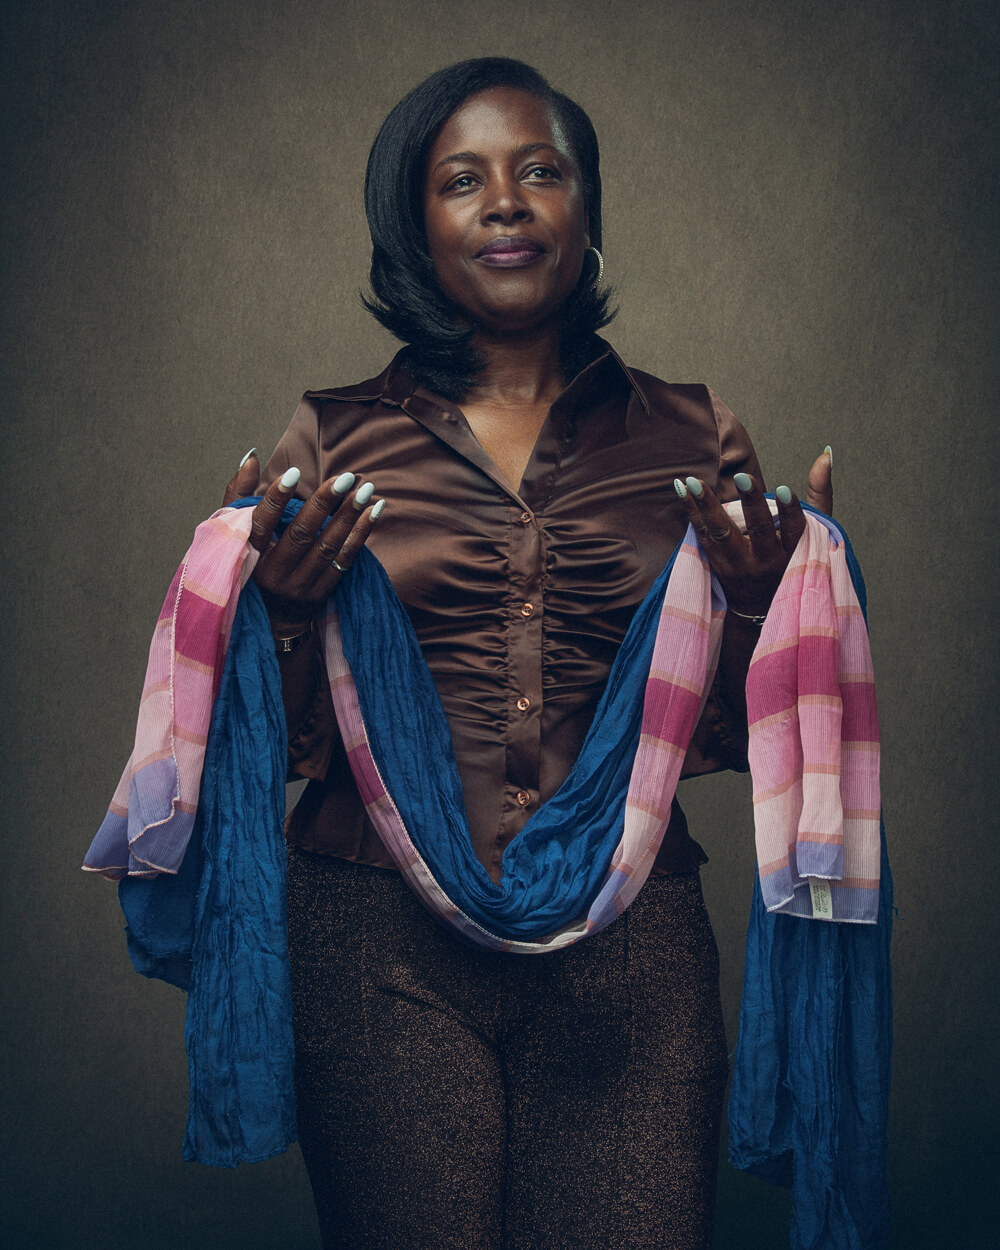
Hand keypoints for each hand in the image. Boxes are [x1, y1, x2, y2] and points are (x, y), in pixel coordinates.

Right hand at [223, 450, 384, 632]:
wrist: (267, 617)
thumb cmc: (249, 562)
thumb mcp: (234, 532)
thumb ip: (239, 493)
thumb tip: (252, 456)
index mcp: (248, 555)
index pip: (261, 524)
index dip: (276, 498)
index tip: (294, 472)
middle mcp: (273, 574)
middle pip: (302, 534)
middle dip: (324, 504)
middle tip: (346, 477)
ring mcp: (299, 586)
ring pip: (328, 548)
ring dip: (349, 517)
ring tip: (365, 490)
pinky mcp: (320, 593)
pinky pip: (345, 562)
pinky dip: (360, 536)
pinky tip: (374, 512)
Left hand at [674, 448, 832, 614]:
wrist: (759, 607)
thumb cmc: (791, 561)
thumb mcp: (813, 535)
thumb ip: (818, 495)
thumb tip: (825, 454)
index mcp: (793, 553)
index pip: (794, 530)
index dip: (790, 510)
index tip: (785, 489)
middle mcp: (765, 562)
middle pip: (758, 531)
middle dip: (751, 503)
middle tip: (743, 477)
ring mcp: (737, 565)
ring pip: (722, 534)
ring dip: (707, 506)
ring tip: (694, 482)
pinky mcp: (716, 563)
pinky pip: (702, 534)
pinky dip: (691, 511)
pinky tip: (682, 489)